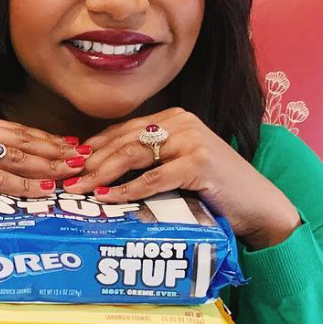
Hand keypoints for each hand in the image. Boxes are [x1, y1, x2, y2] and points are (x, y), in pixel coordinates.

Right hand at [0, 109, 82, 248]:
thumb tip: (20, 166)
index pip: (13, 128)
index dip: (46, 138)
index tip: (72, 147)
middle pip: (17, 138)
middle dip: (53, 150)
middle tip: (81, 160)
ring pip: (11, 156)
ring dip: (45, 167)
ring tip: (70, 175)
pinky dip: (23, 185)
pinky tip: (42, 191)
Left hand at [68, 108, 300, 249]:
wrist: (257, 205)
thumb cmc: (214, 190)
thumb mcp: (177, 168)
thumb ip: (147, 162)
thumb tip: (99, 174)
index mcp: (173, 118)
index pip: (121, 131)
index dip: (92, 148)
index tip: (68, 166)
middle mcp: (181, 122)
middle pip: (123, 141)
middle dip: (90, 162)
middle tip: (64, 181)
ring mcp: (192, 140)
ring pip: (133, 155)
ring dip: (101, 174)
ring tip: (79, 190)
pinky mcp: (200, 162)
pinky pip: (154, 178)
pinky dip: (128, 190)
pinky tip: (108, 199)